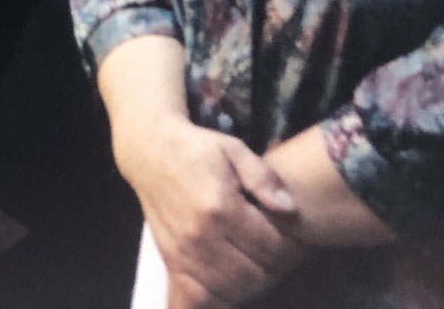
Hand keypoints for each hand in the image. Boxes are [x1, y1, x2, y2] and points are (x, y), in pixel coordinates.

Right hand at [114, 116, 302, 306]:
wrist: (150, 153)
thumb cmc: (197, 150)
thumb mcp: (234, 150)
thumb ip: (263, 177)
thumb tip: (289, 209)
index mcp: (221, 207)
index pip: (271, 248)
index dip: (291, 248)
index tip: (294, 239)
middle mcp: (202, 235)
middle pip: (254, 274)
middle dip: (275, 269)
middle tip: (278, 253)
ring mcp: (184, 252)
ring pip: (232, 289)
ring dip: (253, 284)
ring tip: (258, 264)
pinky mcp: (171, 260)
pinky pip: (198, 296)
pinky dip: (218, 299)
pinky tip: (229, 288)